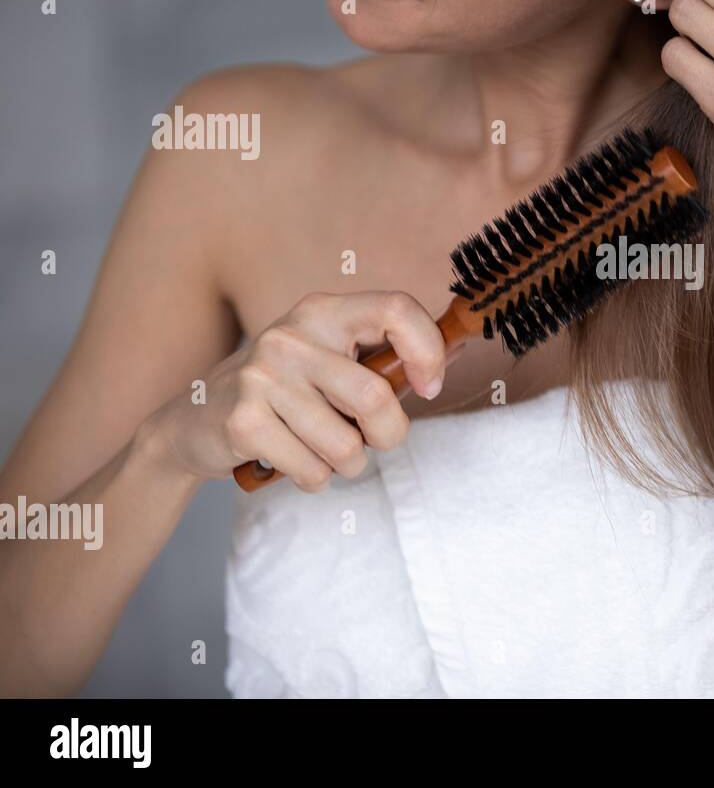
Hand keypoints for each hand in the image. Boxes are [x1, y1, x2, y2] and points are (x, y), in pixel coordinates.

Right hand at [142, 291, 448, 490]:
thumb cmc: (283, 394)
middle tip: (372, 441)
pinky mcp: (242, 420)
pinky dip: (314, 480)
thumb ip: (380, 361)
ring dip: (348, 466)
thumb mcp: (327, 360)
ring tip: (326, 454)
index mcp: (323, 311)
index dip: (427, 350)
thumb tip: (447, 365)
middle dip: (388, 436)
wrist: (192, 424)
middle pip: (376, 398)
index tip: (430, 386)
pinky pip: (311, 470)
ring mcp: (262, 376)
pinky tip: (294, 463)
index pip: (397, 309)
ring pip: (346, 446)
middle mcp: (292, 335)